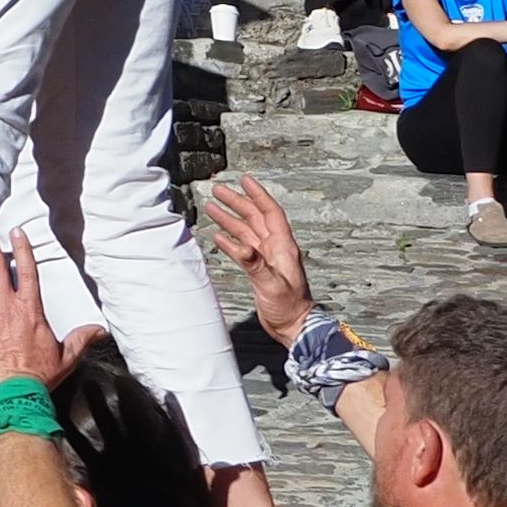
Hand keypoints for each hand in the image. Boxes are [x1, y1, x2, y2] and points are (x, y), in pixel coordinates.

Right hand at [200, 174, 315, 341]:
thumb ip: (255, 264)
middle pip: (255, 218)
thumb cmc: (289, 307)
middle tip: (218, 190)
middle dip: (237, 202)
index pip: (270, 213)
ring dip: (230, 218)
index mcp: (283, 247)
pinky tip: (218, 235)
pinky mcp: (259, 270)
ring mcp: (267, 258)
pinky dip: (230, 240)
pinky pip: (242, 248)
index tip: (244, 180)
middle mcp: (275, 248)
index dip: (258, 195)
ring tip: (212, 207)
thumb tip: (238, 245)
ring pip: (246, 231)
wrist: (293, 326)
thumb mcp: (272, 285)